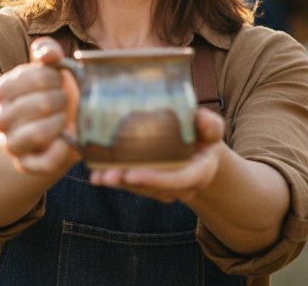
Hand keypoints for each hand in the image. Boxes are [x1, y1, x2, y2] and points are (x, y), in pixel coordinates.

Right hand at [0, 37, 79, 174]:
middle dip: (57, 100)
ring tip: (65, 119)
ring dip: (56, 124)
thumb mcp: (52, 67)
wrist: (62, 127)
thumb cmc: (56, 92)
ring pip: (31, 135)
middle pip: (31, 106)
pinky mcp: (27, 165)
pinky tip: (67, 139)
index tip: (60, 79)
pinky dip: (61, 150)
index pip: (21, 80)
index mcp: (3, 91)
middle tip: (65, 100)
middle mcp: (1, 118)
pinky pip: (44, 162)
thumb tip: (50, 56)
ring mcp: (12, 144)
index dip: (48, 77)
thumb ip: (47, 51)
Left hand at [88, 108, 225, 202]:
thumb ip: (210, 125)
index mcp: (198, 173)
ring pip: (138, 189)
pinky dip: (114, 177)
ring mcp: (164, 189)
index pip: (177, 180)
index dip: (154, 179)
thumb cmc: (204, 137)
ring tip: (97, 175)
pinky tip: (95, 171)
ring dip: (117, 182)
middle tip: (106, 176)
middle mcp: (181, 186)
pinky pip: (132, 185)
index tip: (131, 174)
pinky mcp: (150, 186)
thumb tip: (201, 118)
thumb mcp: (211, 129)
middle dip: (127, 183)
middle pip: (151, 188)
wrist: (201, 155)